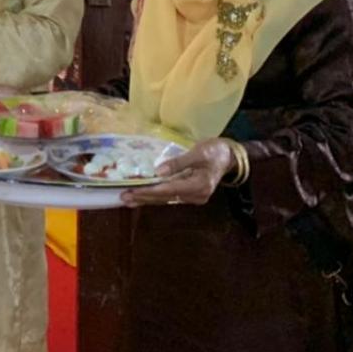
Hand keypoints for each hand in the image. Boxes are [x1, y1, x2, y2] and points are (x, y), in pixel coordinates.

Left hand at [121, 138, 235, 206]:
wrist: (229, 156)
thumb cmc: (214, 151)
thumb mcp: (197, 153)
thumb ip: (178, 163)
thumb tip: (158, 172)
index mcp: (199, 185)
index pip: (170, 190)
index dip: (150, 191)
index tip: (134, 191)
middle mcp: (196, 195)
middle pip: (166, 198)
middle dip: (144, 198)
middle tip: (123, 198)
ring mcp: (194, 197)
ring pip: (167, 199)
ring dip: (147, 199)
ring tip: (128, 200)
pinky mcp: (190, 194)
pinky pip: (170, 196)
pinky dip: (155, 196)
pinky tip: (143, 196)